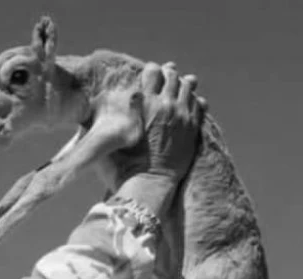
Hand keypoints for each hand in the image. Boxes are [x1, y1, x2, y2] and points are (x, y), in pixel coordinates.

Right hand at [121, 62, 205, 183]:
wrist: (147, 184)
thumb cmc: (122, 164)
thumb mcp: (109, 136)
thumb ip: (110, 115)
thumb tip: (102, 104)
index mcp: (144, 102)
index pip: (153, 71)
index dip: (152, 70)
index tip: (150, 73)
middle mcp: (165, 105)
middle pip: (173, 76)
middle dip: (169, 75)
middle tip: (166, 78)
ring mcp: (182, 116)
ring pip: (189, 87)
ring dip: (184, 85)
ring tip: (179, 88)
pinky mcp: (192, 129)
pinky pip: (200, 104)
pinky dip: (195, 100)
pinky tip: (189, 104)